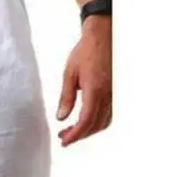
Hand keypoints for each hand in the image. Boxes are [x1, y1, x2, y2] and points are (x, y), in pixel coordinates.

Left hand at [56, 16, 112, 146]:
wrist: (103, 35)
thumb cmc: (85, 51)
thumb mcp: (69, 74)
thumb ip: (66, 97)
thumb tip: (61, 118)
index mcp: (95, 90)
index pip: (86, 121)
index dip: (75, 135)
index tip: (64, 141)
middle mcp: (107, 95)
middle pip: (95, 125)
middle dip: (79, 135)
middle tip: (63, 137)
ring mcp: (113, 94)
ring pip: (104, 122)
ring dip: (88, 130)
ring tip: (71, 131)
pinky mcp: (114, 92)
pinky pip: (108, 114)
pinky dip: (96, 122)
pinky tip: (84, 121)